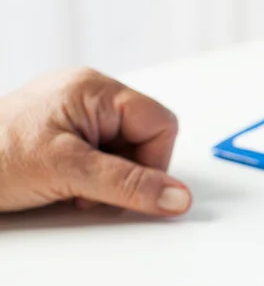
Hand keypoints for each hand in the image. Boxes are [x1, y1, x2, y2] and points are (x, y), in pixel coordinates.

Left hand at [0, 68, 190, 215]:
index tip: (127, 187)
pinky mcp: (65, 134)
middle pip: (146, 139)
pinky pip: (102, 158)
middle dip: (126, 173)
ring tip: (69, 186)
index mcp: (94, 89)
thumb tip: (178, 196)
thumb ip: (129, 185)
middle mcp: (89, 95)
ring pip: (125, 153)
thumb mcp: (68, 172)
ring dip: (107, 180)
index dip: (153, 162)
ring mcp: (76, 114)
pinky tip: (63, 184)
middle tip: (88, 187)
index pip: (160, 124)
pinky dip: (90, 179)